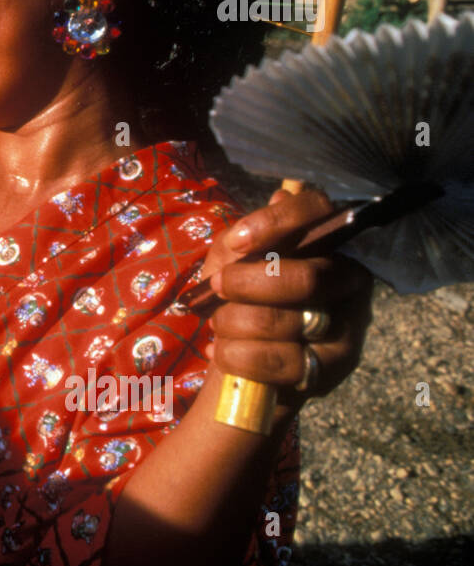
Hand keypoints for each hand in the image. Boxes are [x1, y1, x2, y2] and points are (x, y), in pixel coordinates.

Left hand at [203, 188, 373, 409]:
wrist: (240, 364)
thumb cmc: (238, 302)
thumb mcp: (229, 263)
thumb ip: (247, 238)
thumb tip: (280, 197)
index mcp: (326, 244)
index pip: (321, 213)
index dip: (277, 223)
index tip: (236, 242)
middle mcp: (349, 282)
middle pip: (306, 277)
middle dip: (246, 283)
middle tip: (216, 288)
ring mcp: (347, 328)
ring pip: (286, 321)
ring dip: (234, 323)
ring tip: (218, 325)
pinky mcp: (333, 369)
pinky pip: (282, 362)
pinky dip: (238, 356)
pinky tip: (221, 352)